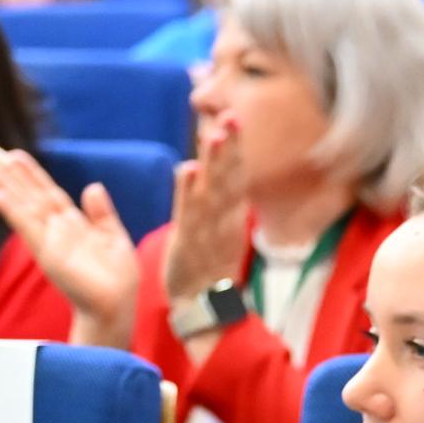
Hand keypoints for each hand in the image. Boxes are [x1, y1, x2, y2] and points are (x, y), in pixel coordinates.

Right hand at [0, 145, 139, 345]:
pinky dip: (12, 211)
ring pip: (24, 207)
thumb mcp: (114, 237)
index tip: (16, 155)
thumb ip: (101, 213)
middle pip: (30, 195)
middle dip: (11, 175)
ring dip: (5, 187)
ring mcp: (49, 240)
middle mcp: (57, 229)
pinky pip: (26, 227)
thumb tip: (92, 186)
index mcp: (73, 224)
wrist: (115, 305)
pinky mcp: (47, 254)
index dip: (33, 174)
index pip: (49, 193)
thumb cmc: (118, 277)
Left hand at [161, 117, 250, 312]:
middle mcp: (225, 218)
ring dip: (214, 161)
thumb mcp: (221, 229)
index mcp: (232, 214)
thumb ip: (221, 201)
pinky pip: (189, 213)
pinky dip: (189, 191)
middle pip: (229, 177)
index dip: (235, 147)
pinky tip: (188, 169)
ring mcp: (209, 230)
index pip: (235, 175)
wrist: (205, 306)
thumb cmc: (209, 265)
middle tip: (230, 116)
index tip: (233, 117)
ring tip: (213, 133)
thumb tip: (218, 175)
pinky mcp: (190, 242)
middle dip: (230, 146)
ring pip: (213, 189)